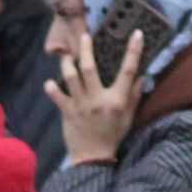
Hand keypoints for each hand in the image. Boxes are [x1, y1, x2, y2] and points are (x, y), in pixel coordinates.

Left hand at [49, 28, 145, 164]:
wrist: (94, 158)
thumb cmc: (113, 135)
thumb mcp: (129, 117)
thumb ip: (135, 96)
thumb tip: (142, 76)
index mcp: (117, 100)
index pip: (128, 71)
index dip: (134, 51)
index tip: (136, 34)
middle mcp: (98, 100)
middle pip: (91, 69)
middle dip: (87, 50)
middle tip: (84, 36)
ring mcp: (81, 105)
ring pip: (71, 78)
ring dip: (67, 64)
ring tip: (66, 55)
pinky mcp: (68, 113)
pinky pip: (58, 98)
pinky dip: (52, 89)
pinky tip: (49, 83)